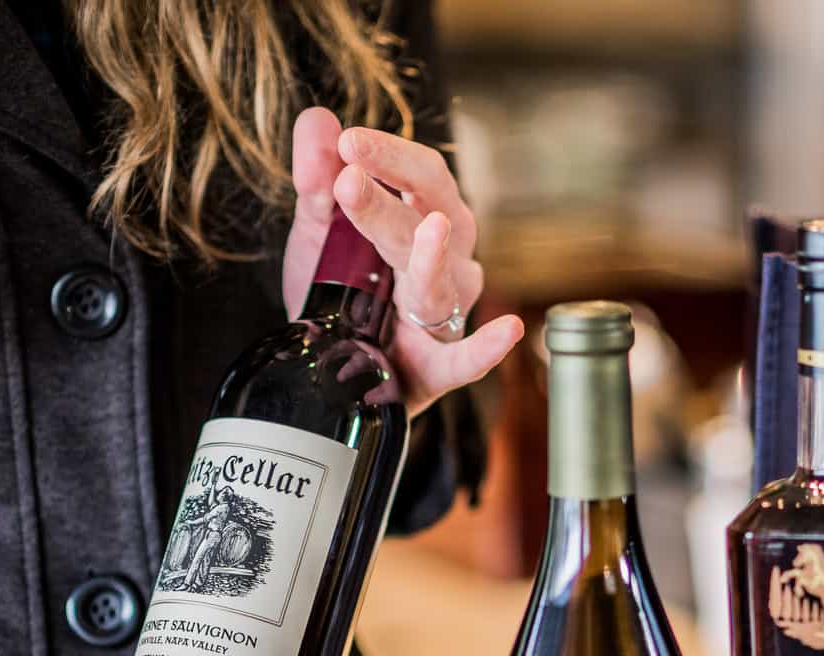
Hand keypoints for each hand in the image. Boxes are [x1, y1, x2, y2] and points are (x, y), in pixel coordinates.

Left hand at [282, 107, 522, 418]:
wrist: (336, 366)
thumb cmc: (343, 293)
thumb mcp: (320, 232)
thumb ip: (317, 180)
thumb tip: (318, 120)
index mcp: (426, 219)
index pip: (422, 176)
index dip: (390, 155)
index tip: (349, 142)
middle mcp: (448, 260)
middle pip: (433, 218)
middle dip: (388, 202)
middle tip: (348, 180)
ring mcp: (447, 311)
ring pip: (441, 282)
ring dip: (433, 258)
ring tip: (432, 231)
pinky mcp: (438, 366)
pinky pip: (467, 359)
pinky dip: (487, 348)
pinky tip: (506, 330)